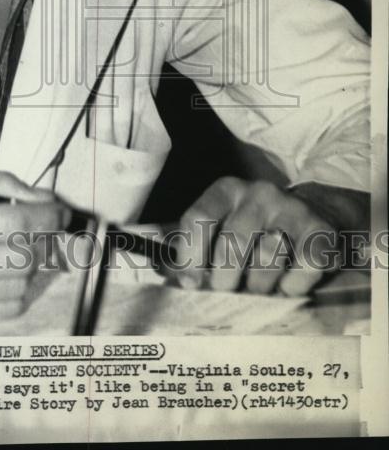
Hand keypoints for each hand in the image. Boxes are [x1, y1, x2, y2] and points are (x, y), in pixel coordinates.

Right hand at [0, 166, 68, 326]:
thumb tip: (44, 199)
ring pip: (18, 288)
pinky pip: (2, 311)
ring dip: (41, 266)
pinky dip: (24, 290)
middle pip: (21, 258)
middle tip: (55, 227)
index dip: (48, 216)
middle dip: (49, 240)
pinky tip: (23, 272)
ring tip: (41, 247)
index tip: (61, 210)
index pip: (12, 223)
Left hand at [172, 177, 335, 295]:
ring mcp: (292, 208)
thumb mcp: (223, 223)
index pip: (198, 218)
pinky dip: (294, 284)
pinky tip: (288, 285)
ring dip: (259, 284)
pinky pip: (305, 265)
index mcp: (227, 190)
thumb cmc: (256, 228)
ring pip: (268, 257)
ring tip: (258, 289)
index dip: (190, 255)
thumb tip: (162, 260)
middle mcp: (259, 193)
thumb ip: (196, 241)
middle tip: (227, 292)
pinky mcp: (321, 230)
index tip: (191, 284)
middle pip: (232, 242)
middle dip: (225, 278)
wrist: (315, 213)